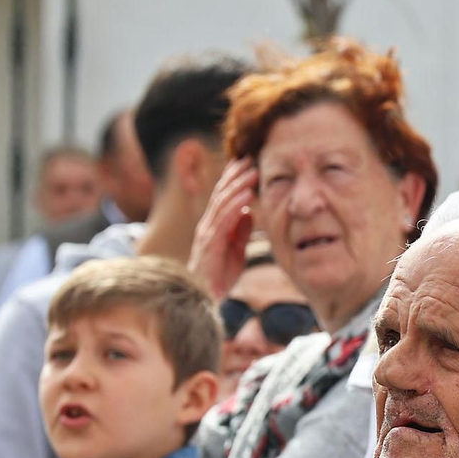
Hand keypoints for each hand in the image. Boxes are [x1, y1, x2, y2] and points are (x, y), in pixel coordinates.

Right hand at [188, 157, 258, 299]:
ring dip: (238, 186)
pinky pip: (223, 221)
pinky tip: (247, 196)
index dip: (233, 179)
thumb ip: (241, 232)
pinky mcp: (209, 245)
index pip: (223, 197)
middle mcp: (208, 226)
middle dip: (235, 176)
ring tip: (252, 172)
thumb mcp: (236, 251)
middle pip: (221, 195)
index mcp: (214, 226)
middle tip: (250, 158)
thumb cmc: (219, 276)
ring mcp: (207, 234)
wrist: (205, 299)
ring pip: (222, 204)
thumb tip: (250, 213)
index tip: (247, 163)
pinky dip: (235, 207)